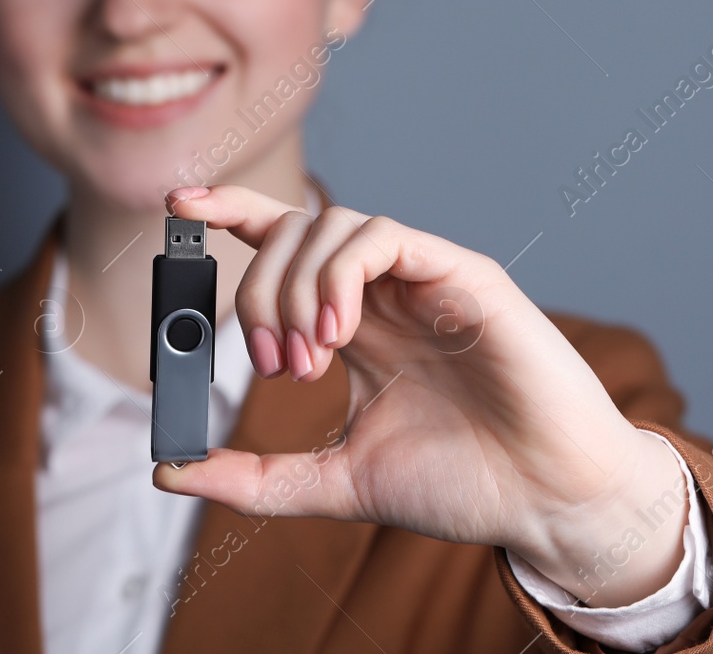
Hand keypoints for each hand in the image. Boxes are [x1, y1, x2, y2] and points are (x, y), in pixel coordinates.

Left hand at [153, 184, 687, 607]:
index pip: (282, 244)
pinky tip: (340, 331)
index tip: (177, 207)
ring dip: (297, 286)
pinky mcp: (464, 275)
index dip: (230, 213)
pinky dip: (342, 273)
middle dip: (259, 291)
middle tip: (275, 365)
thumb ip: (256, 476)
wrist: (545, 504)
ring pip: (333, 224)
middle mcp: (383, 291)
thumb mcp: (336, 482)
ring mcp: (424, 278)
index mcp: (353, 325)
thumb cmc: (461, 484)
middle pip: (292, 233)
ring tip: (308, 358)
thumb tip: (168, 469)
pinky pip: (385, 235)